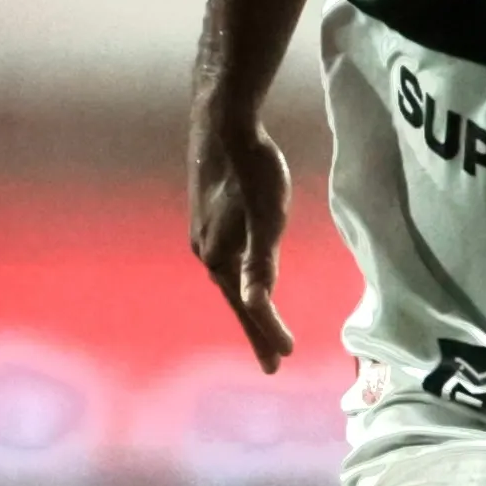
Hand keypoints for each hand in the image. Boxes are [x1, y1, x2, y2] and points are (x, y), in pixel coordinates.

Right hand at [188, 117, 293, 372]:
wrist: (222, 123)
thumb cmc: (251, 168)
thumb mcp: (266, 217)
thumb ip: (261, 263)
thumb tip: (257, 305)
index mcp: (220, 256)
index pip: (249, 307)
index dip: (266, 334)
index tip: (283, 362)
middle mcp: (205, 251)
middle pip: (235, 300)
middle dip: (254, 329)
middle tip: (272, 360)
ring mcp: (201, 233)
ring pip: (228, 280)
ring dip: (244, 305)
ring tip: (258, 322)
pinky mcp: (205, 215)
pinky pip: (224, 260)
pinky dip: (237, 278)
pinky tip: (241, 272)